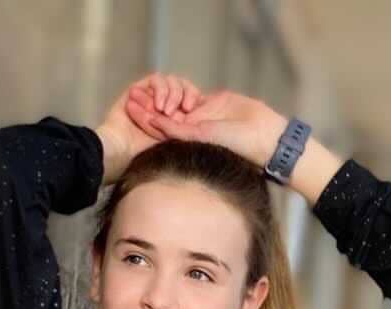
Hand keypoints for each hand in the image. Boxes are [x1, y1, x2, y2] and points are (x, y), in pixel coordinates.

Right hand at [97, 73, 204, 179]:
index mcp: (176, 121)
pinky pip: (154, 80)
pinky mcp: (136, 91)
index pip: (192, 99)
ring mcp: (150, 99)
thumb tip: (217, 126)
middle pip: (182, 88)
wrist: (118, 156)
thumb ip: (194, 136)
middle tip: (186, 107)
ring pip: (169, 82)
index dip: (194, 99)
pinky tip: (159, 104)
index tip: (193, 111)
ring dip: (171, 92)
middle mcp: (163, 109)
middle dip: (185, 94)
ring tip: (166, 108)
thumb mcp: (179, 147)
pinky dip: (159, 87)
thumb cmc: (144, 158)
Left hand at [127, 86, 286, 170]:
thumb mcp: (202, 135)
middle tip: (130, 96)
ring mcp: (201, 118)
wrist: (262, 135)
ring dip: (160, 96)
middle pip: (165, 117)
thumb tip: (155, 122)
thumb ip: (179, 129)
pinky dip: (178, 90)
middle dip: (148, 107)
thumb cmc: (235, 144)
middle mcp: (192, 132)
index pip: (162, 131)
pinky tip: (164, 82)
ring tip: (142, 87)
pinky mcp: (211, 105)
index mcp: (187, 145)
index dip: (145, 120)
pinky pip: (191, 96)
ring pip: (176, 105)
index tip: (128, 109)